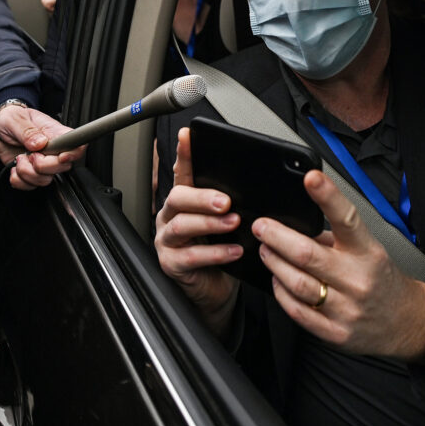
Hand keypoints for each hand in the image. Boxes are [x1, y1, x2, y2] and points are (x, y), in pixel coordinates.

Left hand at [0, 104, 84, 189]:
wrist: (1, 129)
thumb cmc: (13, 118)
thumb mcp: (16, 119)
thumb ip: (28, 131)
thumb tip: (40, 143)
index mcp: (56, 134)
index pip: (76, 146)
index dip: (73, 155)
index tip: (61, 157)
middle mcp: (53, 151)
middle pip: (63, 167)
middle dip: (43, 166)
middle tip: (30, 154)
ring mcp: (44, 165)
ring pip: (45, 180)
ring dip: (27, 173)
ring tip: (20, 158)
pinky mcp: (32, 174)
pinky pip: (30, 186)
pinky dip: (18, 180)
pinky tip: (15, 167)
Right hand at [154, 127, 241, 335]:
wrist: (215, 289)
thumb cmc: (222, 250)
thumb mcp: (227, 222)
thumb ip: (231, 203)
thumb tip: (256, 186)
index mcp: (185, 201)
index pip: (183, 171)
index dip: (184, 154)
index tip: (188, 136)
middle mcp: (171, 217)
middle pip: (178, 197)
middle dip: (202, 197)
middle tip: (226, 200)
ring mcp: (168, 240)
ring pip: (182, 226)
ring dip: (210, 224)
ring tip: (233, 223)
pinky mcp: (172, 264)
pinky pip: (190, 257)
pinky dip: (214, 253)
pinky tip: (233, 250)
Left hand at [252, 169, 424, 361]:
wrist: (404, 322)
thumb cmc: (379, 279)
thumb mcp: (366, 250)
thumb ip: (334, 238)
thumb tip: (294, 224)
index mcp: (367, 252)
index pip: (347, 219)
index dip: (328, 197)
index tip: (311, 178)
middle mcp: (357, 279)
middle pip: (307, 254)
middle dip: (276, 236)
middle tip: (260, 226)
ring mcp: (346, 308)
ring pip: (297, 283)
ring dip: (274, 263)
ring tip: (266, 250)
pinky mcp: (335, 332)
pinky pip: (297, 310)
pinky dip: (281, 292)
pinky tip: (277, 280)